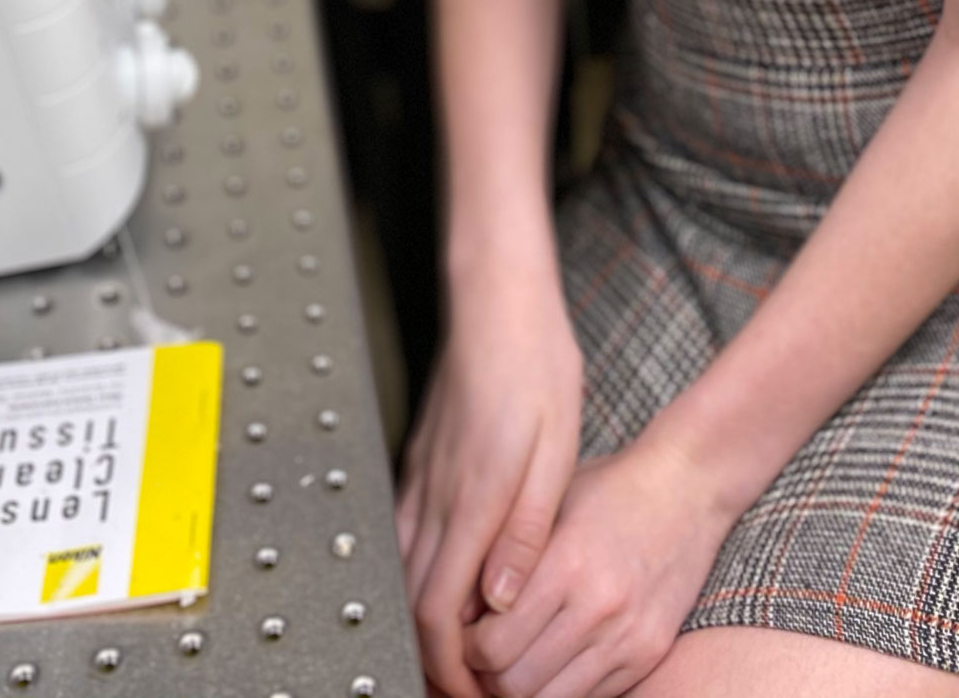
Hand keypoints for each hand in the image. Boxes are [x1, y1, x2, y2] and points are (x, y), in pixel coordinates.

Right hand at [398, 274, 583, 697]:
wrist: (496, 300)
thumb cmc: (533, 364)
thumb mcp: (555, 451)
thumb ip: (526, 533)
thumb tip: (500, 602)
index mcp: (471, 501)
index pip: (439, 615)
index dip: (450, 669)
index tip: (475, 694)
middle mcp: (435, 496)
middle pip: (414, 604)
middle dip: (435, 659)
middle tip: (470, 686)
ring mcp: (420, 477)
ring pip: (403, 572)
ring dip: (424, 620)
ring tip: (459, 648)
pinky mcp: (419, 460)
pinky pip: (404, 536)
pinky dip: (417, 575)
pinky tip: (445, 580)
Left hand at [460, 426, 733, 697]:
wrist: (689, 484)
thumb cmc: (612, 487)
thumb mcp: (550, 503)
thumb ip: (507, 556)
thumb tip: (461, 609)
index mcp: (566, 564)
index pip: (492, 646)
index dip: (466, 648)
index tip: (467, 630)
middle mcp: (598, 607)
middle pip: (515, 684)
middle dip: (487, 676)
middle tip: (484, 651)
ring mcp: (628, 636)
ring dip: (523, 688)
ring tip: (515, 660)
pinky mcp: (649, 652)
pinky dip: (562, 689)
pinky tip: (554, 659)